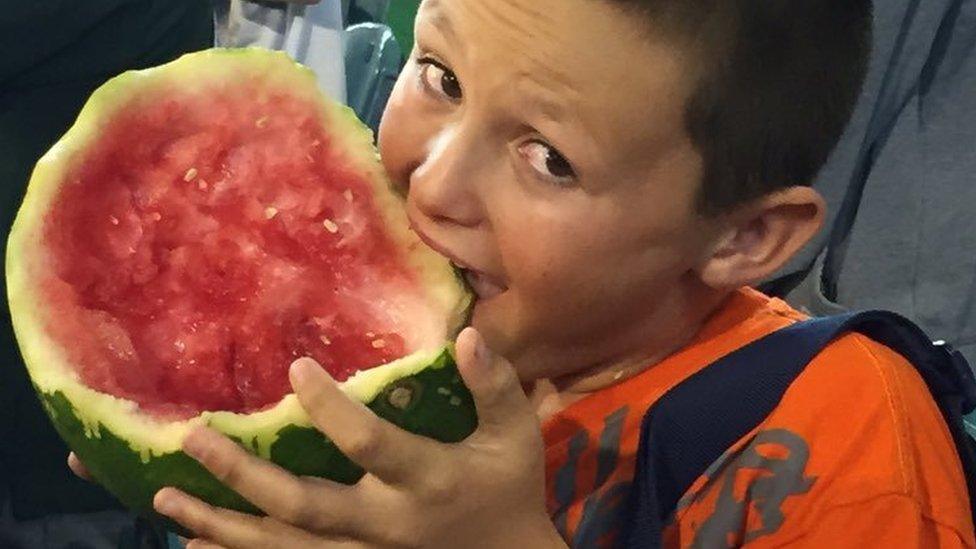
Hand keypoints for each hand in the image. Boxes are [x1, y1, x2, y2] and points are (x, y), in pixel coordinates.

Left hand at [153, 327, 565, 548]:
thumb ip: (496, 386)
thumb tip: (469, 335)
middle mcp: (386, 523)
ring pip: (283, 545)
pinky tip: (196, 538)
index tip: (296, 368)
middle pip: (305, 506)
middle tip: (193, 439)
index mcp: (426, 481)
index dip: (332, 410)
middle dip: (245, 475)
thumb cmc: (509, 487)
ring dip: (223, 522)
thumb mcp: (515, 435)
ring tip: (167, 496)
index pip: (371, 446)